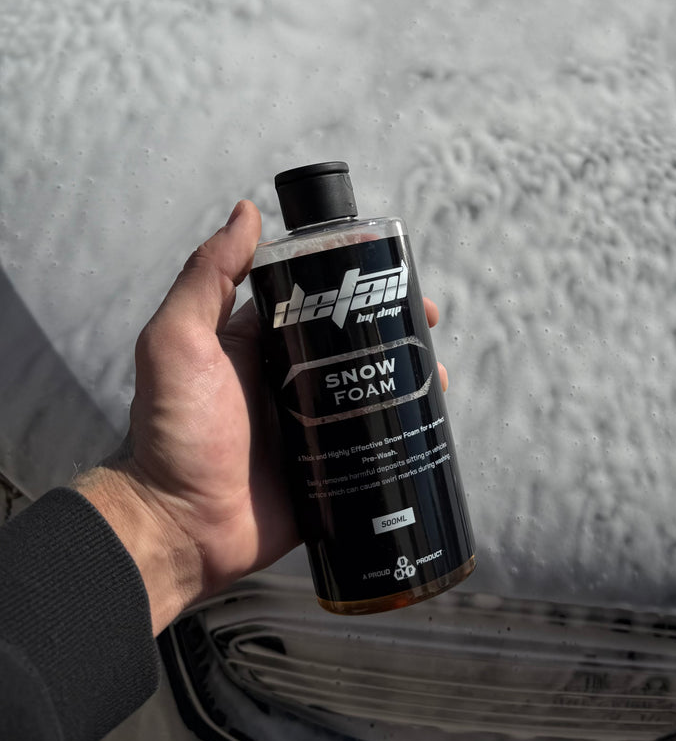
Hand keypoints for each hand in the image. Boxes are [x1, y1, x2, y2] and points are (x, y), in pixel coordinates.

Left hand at [74, 201, 445, 633]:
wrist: (181, 527)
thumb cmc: (172, 434)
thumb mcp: (178, 344)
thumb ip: (206, 279)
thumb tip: (246, 213)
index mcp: (259, 344)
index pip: (314, 300)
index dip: (353, 282)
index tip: (390, 271)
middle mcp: (290, 378)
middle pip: (354, 341)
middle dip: (395, 326)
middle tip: (429, 319)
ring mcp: (313, 424)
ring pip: (372, 388)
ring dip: (408, 375)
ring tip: (438, 371)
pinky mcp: (330, 466)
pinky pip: (374, 441)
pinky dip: (403, 427)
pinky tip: (430, 418)